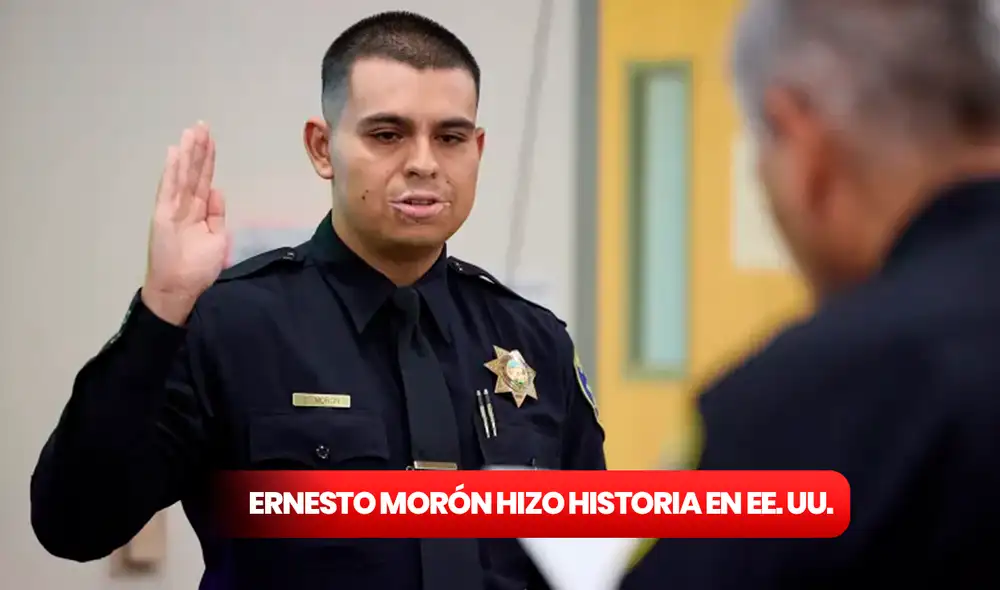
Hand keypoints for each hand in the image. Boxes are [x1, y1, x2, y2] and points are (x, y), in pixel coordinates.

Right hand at [141, 122, 228, 325]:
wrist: (180, 289)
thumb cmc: (198, 268)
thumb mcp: (217, 237)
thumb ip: (216, 214)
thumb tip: (218, 190)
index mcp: (198, 211)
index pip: (204, 179)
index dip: (208, 160)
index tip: (211, 139)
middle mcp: (184, 205)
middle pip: (193, 172)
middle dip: (198, 149)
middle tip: (202, 125)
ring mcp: (172, 208)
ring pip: (182, 175)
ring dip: (186, 153)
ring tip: (191, 132)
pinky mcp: (162, 214)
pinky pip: (168, 189)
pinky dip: (171, 171)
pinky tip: (174, 153)